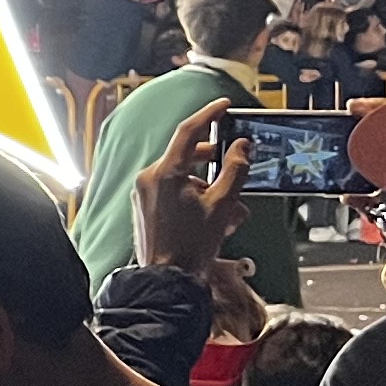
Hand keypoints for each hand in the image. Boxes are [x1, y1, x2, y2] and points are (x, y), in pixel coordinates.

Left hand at [132, 101, 252, 271]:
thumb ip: (235, 170)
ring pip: (183, 178)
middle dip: (215, 164)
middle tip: (234, 164)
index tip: (223, 106)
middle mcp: (149, 178)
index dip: (209, 114)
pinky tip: (213, 220)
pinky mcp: (144, 207)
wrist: (167, 280)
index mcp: (165, 172)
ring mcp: (144, 193)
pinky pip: (172, 193)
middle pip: (187, 157)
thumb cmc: (192, 246)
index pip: (189, 131)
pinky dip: (194, 199)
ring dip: (209, 189)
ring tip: (230, 211)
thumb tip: (242, 147)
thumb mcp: (223, 205)